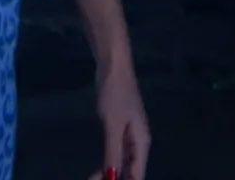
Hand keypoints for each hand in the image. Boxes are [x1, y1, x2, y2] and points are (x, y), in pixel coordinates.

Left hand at [87, 60, 149, 179]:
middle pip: (130, 169)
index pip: (137, 174)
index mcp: (142, 142)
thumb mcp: (112, 124)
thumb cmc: (115, 93)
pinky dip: (108, 159)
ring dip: (110, 171)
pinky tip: (99, 166)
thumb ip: (113, 152)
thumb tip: (112, 177)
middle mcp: (138, 141)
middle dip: (114, 178)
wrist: (113, 66)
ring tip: (92, 178)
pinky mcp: (119, 126)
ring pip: (122, 160)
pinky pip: (116, 150)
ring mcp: (129, 133)